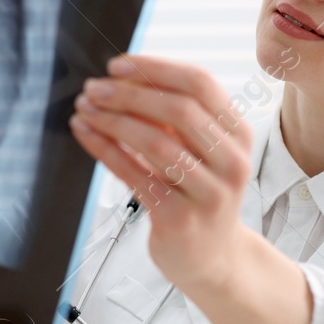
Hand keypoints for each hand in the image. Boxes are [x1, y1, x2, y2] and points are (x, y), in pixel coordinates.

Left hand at [69, 54, 254, 294]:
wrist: (213, 259)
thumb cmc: (199, 195)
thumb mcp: (201, 151)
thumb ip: (174, 117)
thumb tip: (122, 78)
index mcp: (239, 134)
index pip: (201, 84)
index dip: (156, 68)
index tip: (118, 65)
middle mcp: (232, 162)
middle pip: (180, 110)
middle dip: (129, 93)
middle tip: (94, 88)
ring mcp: (209, 193)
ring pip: (156, 142)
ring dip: (112, 120)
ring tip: (85, 109)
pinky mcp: (180, 219)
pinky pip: (135, 175)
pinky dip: (105, 150)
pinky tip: (86, 133)